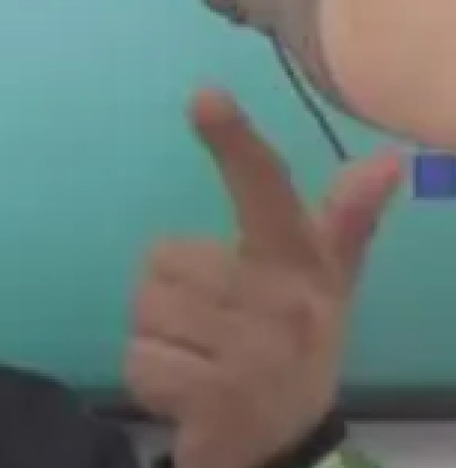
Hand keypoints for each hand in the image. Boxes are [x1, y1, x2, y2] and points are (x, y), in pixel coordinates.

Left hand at [126, 89, 401, 467]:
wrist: (282, 441)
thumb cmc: (291, 343)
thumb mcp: (323, 284)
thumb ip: (345, 221)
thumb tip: (388, 160)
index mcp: (299, 264)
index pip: (268, 193)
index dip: (236, 144)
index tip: (205, 96)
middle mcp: (282, 304)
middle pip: (166, 259)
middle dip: (170, 293)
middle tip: (212, 326)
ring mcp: (251, 354)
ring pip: (146, 309)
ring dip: (157, 337)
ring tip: (201, 358)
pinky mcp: (216, 399)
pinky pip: (140, 359)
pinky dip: (150, 377)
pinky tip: (189, 391)